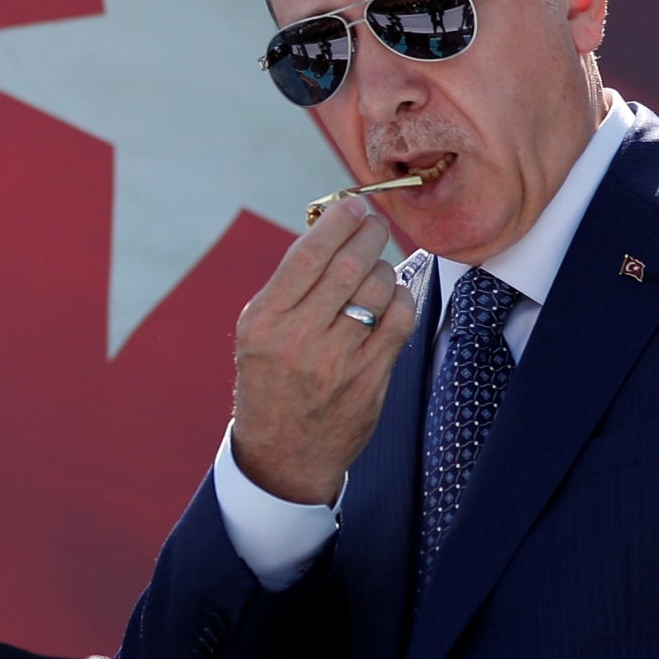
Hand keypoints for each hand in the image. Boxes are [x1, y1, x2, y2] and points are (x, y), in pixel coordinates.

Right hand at [229, 195, 416, 503]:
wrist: (283, 454)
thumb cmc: (271, 382)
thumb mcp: (259, 334)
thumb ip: (290, 288)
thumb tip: (333, 232)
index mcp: (264, 320)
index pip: (307, 255)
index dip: (337, 222)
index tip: (353, 205)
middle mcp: (298, 338)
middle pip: (348, 265)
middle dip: (368, 233)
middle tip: (374, 223)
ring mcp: (336, 359)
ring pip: (376, 287)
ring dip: (384, 267)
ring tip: (376, 267)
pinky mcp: (369, 377)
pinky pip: (398, 319)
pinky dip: (400, 298)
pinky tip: (390, 298)